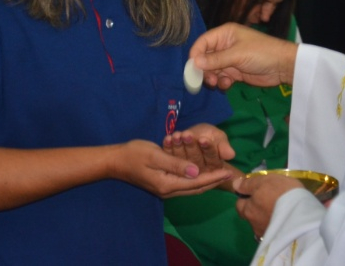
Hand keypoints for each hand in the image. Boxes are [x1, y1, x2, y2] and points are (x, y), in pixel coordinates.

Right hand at [113, 139, 234, 197]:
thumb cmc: (134, 154)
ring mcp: (165, 189)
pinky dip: (196, 180)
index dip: (213, 177)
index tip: (228, 172)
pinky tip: (202, 173)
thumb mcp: (155, 156)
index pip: (196, 183)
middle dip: (213, 181)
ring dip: (206, 181)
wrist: (115, 161)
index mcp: (167, 184)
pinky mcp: (162, 184)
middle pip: (196, 188)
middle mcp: (168, 190)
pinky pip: (184, 185)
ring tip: (220, 174)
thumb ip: (175, 164)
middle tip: (229, 174)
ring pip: (191, 188)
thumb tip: (195, 171)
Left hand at [162, 123, 235, 173]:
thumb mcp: (218, 137)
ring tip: (177, 135)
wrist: (195, 136)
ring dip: (178, 147)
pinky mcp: (173, 166)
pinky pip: (170, 158)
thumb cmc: (209, 135)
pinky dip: (168, 148)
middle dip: (191, 146)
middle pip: (195, 160)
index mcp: (215, 167)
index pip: (212, 159)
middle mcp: (200, 172)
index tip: (202, 139)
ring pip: (182, 160)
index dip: (207, 149)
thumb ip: (223, 145)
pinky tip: (168, 138)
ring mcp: (185, 171)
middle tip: (187, 134)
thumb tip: (230, 155)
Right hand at [191, 23, 297, 89]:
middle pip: (205, 58)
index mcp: (224, 34)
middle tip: (208, 80)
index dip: (195, 55)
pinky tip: (228, 84)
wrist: (283, 66)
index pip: (202, 43)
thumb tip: (193, 63)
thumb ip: (215, 60)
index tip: (192, 69)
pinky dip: (222, 82)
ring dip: (213, 78)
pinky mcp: (235, 72)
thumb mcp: (237, 55)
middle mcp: (224, 45)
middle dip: (204, 70)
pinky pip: (221, 77)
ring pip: (212, 70)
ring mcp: (230, 59)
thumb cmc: (261, 53)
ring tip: (219, 83)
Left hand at [233, 174, 304, 239]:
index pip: (239, 204)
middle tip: (266, 202)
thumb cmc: (282, 193)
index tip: (256, 193)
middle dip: (253, 210)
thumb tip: (235, 185)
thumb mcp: (266, 180)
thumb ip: (249, 184)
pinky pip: (270, 232)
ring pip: (259, 224)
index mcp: (248, 209)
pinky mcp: (275, 240)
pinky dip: (273, 226)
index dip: (246, 198)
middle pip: (248, 216)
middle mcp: (253, 223)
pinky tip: (282, 222)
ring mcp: (264, 233)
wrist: (302, 214)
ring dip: (264, 218)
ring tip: (277, 212)